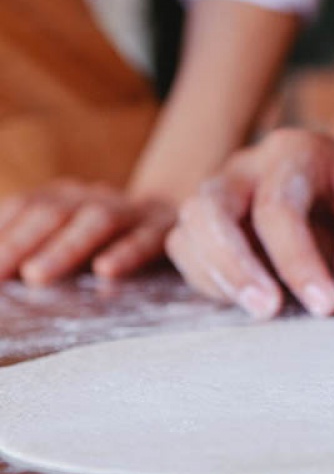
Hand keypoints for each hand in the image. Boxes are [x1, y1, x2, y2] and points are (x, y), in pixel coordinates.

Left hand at [0, 181, 175, 283]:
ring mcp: (131, 212)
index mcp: (64, 197)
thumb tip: (0, 265)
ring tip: (36, 275)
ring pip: (96, 222)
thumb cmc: (110, 239)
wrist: (177, 216)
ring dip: (63, 248)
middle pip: (52, 213)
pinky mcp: (164, 229)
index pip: (25, 207)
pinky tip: (108, 270)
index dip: (0, 233)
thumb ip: (33, 245)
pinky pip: (145, 239)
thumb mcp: (70, 235)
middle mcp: (93, 198)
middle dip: (19, 243)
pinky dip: (126, 253)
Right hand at [166, 129, 333, 318]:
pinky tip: (252, 303)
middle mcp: (248, 166)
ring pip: (188, 232)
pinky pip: (190, 253)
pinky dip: (212, 283)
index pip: (277, 207)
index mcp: (295, 152)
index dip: (296, 261)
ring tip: (264, 312)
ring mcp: (225, 192)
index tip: (326, 304)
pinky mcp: (216, 223)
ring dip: (218, 278)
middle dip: (234, 266)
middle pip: (209, 209)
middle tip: (270, 311)